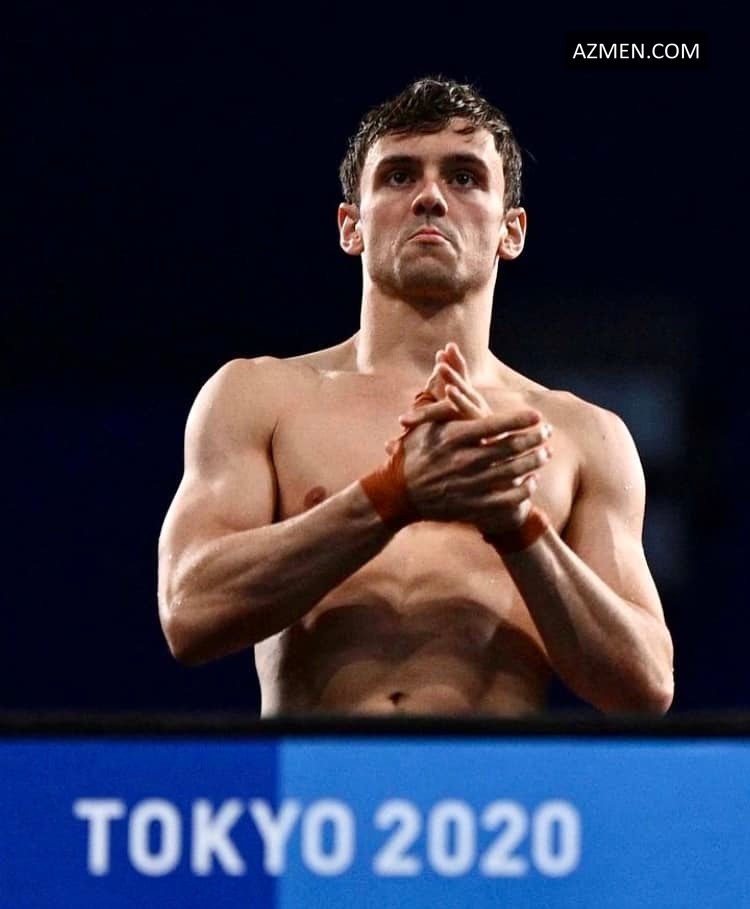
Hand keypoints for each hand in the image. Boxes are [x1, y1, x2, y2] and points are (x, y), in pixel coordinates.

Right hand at [394, 342, 552, 533]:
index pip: (494, 425)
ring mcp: (468, 484)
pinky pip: (505, 499)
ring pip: (512, 472)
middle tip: (547, 432)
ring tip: (545, 453)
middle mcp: (462, 460)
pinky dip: (522, 490)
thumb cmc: (412, 451)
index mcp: (453, 437)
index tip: (537, 416)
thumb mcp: (423, 419)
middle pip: (509, 448)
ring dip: (533, 462)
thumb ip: (439, 388)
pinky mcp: (471, 506)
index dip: (519, 420)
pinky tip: (531, 481)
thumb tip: (445, 353)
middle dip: (534, 439)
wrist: (398, 493)